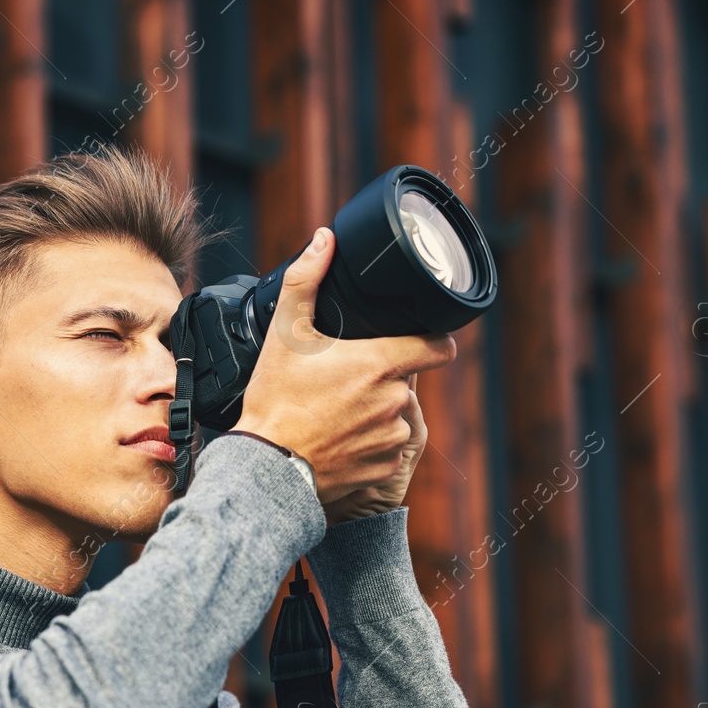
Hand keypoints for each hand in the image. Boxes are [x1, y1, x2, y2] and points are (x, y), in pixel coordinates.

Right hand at [233, 226, 453, 507]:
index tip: (421, 340)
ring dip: (378, 412)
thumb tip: (324, 239)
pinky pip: (388, 450)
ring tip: (338, 413)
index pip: (440, 348)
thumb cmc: (275, 399)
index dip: (435, 341)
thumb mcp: (285, 332)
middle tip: (346, 380)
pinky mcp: (385, 468)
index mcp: (380, 362)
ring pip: (397, 416)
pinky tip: (340, 439)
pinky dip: (370, 445)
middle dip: (384, 378)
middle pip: (407, 381)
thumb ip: (307, 278)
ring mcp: (392, 436)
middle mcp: (395, 400)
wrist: (267, 466)